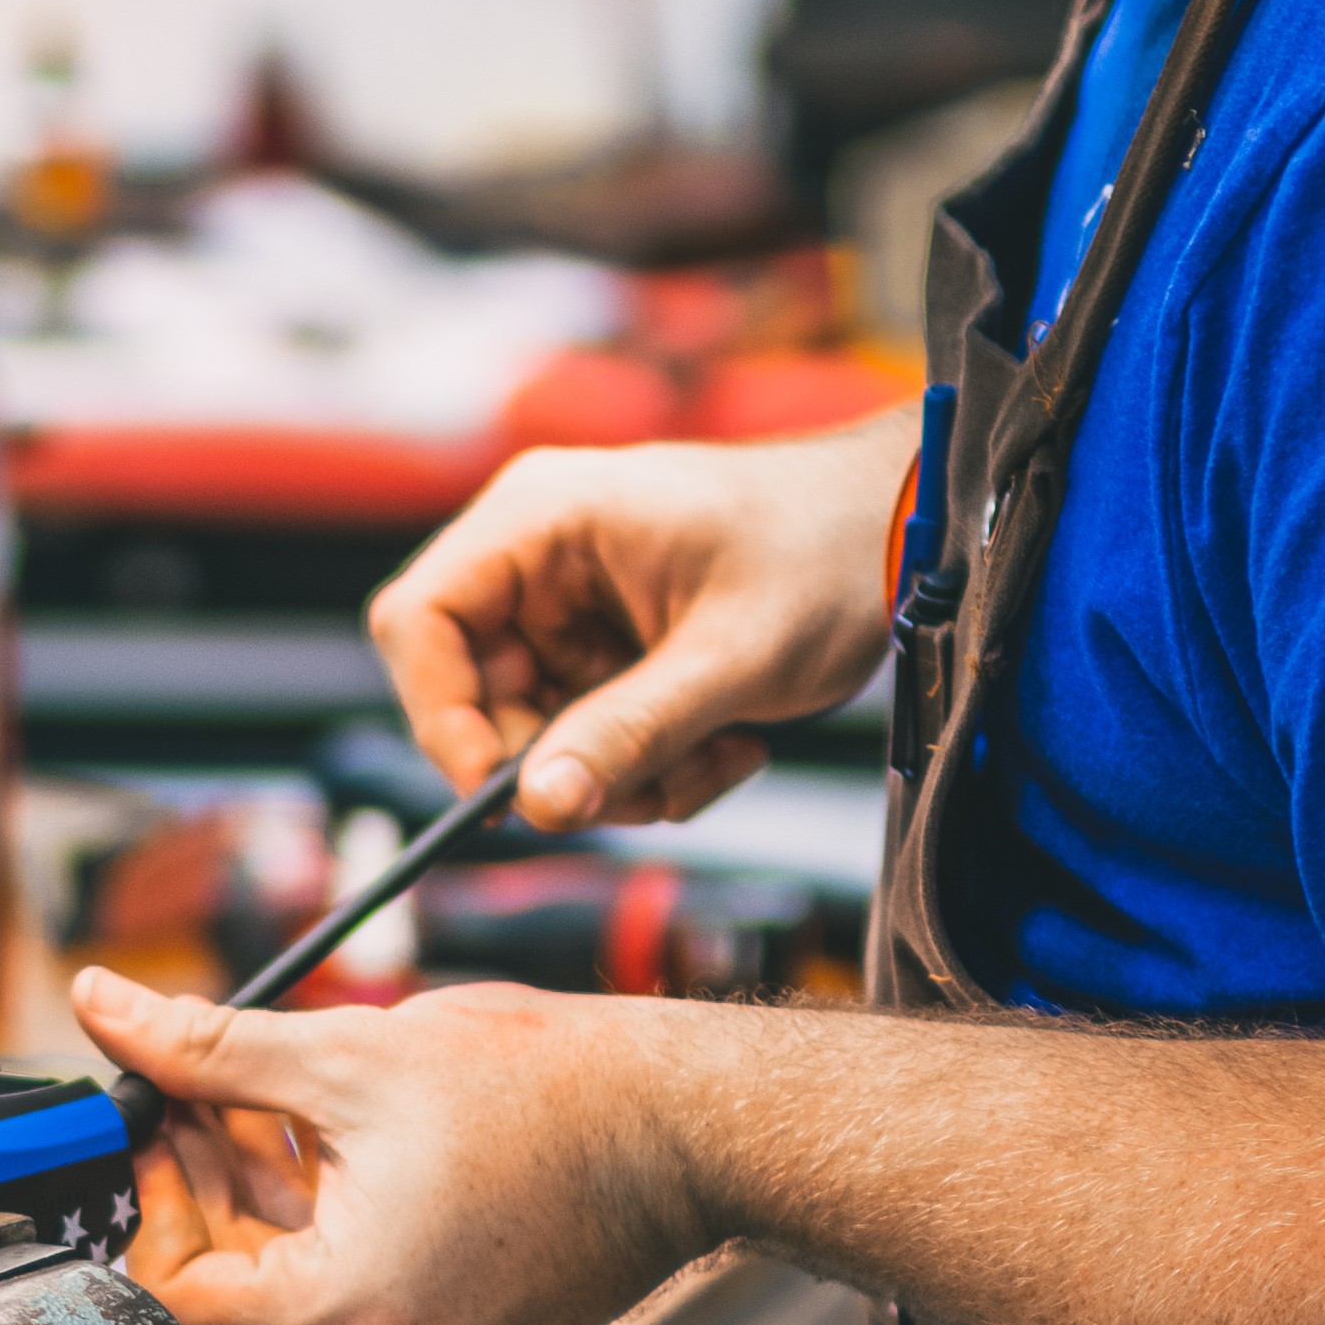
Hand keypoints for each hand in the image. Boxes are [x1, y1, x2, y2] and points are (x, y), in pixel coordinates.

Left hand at [73, 967, 710, 1324]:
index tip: (153, 1127)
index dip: (147, 1206)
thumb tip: (102, 1008)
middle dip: (202, 1183)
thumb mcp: (348, 1054)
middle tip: (194, 1088)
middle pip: (230, 1293)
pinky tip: (326, 1138)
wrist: (686, 1130)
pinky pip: (349, 1292)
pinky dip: (323, 1222)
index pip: (174, 1301)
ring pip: (289, 1288)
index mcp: (349, 1317)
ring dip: (258, 1194)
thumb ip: (205, 1046)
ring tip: (260, 1096)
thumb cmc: (552, 1095)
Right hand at [369, 416, 912, 833]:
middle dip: (558, 764)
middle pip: (472, 696)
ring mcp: (574, 612)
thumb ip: (629, 731)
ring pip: (536, 737)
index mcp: (542, 518)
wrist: (904, 536)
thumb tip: (537, 806)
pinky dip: (652, 767)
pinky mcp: (611, 655)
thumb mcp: (732, 656)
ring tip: (714, 756)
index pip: (419, 621)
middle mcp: (540, 560)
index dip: (439, 715)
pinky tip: (727, 744)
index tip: (501, 790)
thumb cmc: (827, 551)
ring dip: (621, 775)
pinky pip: (590, 742)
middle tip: (642, 789)